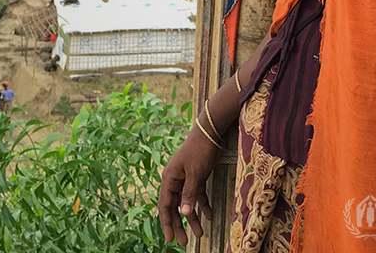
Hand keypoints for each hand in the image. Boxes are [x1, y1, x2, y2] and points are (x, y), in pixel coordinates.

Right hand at [158, 125, 222, 244]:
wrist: (210, 132)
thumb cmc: (199, 151)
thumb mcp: (195, 174)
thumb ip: (189, 194)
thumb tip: (183, 213)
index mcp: (169, 178)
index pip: (165, 205)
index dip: (167, 222)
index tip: (169, 238)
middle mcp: (175, 180)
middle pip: (174, 207)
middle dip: (178, 225)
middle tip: (182, 242)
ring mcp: (186, 178)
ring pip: (187, 203)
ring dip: (192, 218)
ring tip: (200, 234)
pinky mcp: (197, 177)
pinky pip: (198, 195)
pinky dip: (203, 206)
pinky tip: (210, 216)